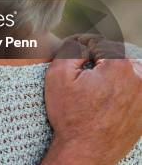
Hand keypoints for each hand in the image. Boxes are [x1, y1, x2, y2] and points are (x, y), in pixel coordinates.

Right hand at [42, 39, 141, 164]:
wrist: (85, 152)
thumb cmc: (70, 115)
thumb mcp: (58, 75)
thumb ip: (70, 48)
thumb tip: (80, 41)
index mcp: (120, 66)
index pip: (100, 42)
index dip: (82, 43)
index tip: (72, 49)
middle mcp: (139, 78)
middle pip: (117, 55)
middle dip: (98, 57)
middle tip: (81, 69)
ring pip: (128, 70)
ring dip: (111, 71)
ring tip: (92, 82)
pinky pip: (133, 88)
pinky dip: (120, 87)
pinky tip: (103, 95)